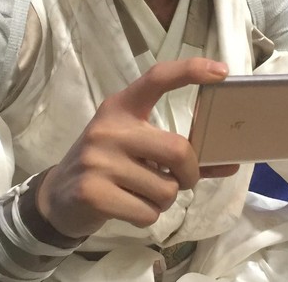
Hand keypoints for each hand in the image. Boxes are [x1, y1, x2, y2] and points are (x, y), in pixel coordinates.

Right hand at [36, 57, 237, 238]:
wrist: (57, 196)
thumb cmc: (108, 166)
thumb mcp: (135, 148)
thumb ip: (177, 152)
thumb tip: (229, 162)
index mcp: (122, 107)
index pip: (157, 78)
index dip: (190, 70)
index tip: (221, 72)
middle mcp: (109, 128)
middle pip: (178, 150)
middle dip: (190, 174)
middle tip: (182, 180)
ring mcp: (98, 159)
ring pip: (166, 189)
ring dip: (164, 200)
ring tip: (142, 194)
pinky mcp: (93, 192)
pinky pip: (147, 212)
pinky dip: (148, 216)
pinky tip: (128, 207)